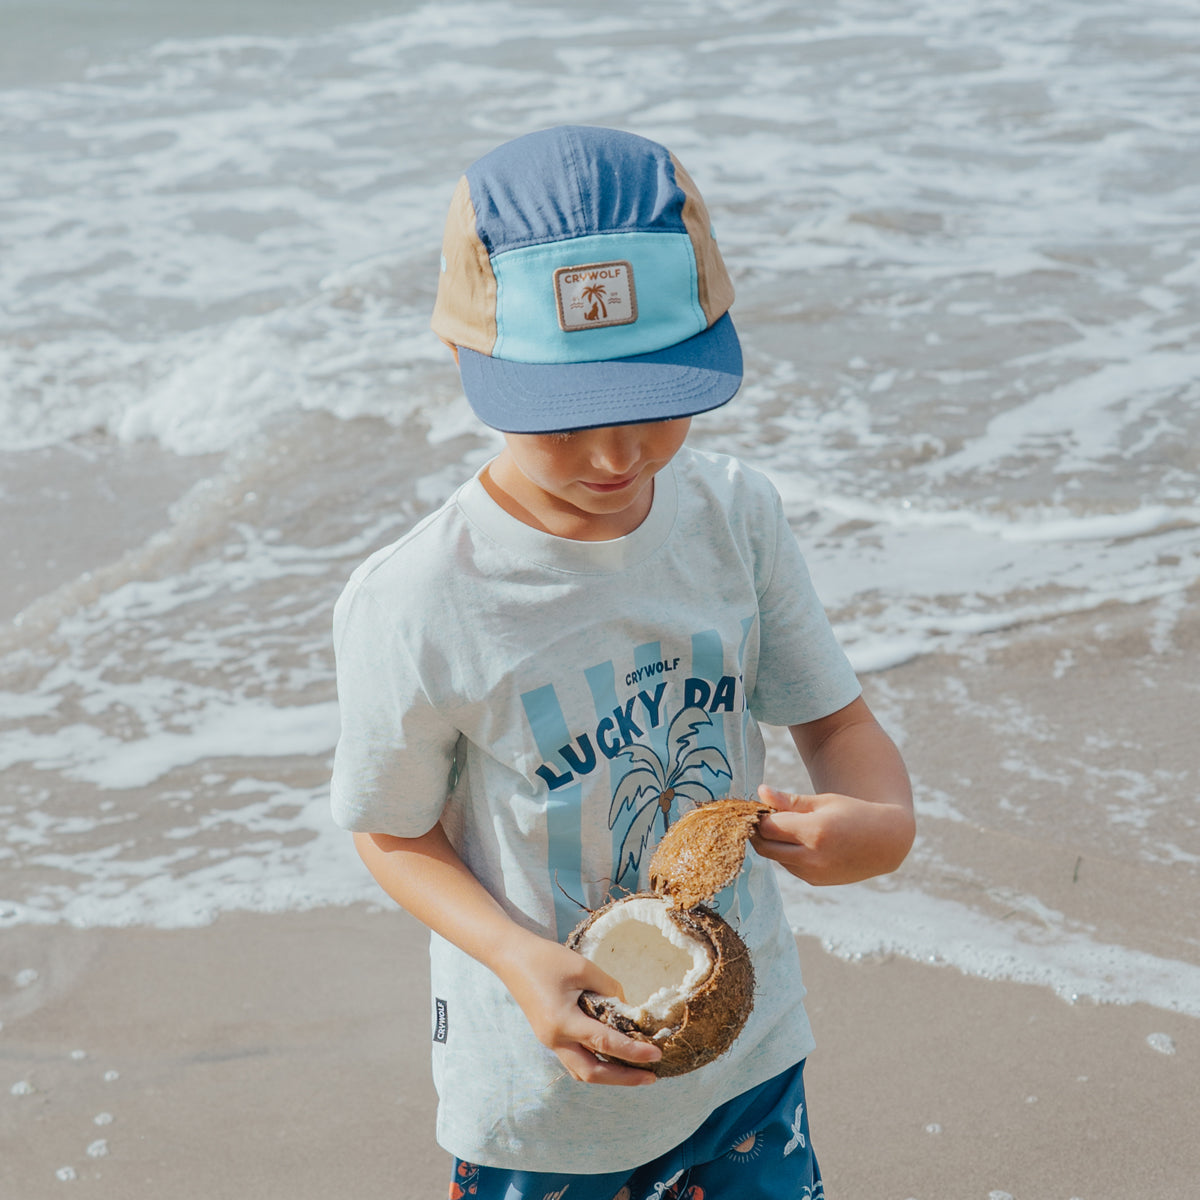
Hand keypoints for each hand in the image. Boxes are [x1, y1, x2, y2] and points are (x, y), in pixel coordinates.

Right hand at [494, 930, 660, 1085]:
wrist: (511, 956)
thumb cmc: (546, 958)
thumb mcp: (582, 967)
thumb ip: (608, 989)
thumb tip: (627, 1008)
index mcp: (562, 1021)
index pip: (605, 1043)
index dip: (633, 1051)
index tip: (656, 1054)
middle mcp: (554, 1039)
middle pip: (592, 1073)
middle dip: (624, 1078)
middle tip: (651, 1077)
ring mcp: (549, 1041)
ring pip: (582, 1071)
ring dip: (609, 1075)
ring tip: (635, 1071)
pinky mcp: (549, 1036)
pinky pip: (575, 1060)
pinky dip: (596, 1063)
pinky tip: (612, 1056)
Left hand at [752, 784, 914, 885]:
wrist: (885, 842)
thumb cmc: (853, 813)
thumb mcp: (823, 802)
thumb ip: (788, 801)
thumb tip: (760, 791)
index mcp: (814, 831)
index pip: (767, 826)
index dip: (759, 816)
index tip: (760, 807)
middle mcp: (812, 857)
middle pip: (765, 847)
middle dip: (758, 832)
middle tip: (762, 818)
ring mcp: (814, 873)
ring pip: (775, 858)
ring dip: (773, 844)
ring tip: (786, 827)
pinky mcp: (816, 881)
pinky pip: (789, 867)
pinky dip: (786, 854)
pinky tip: (800, 841)